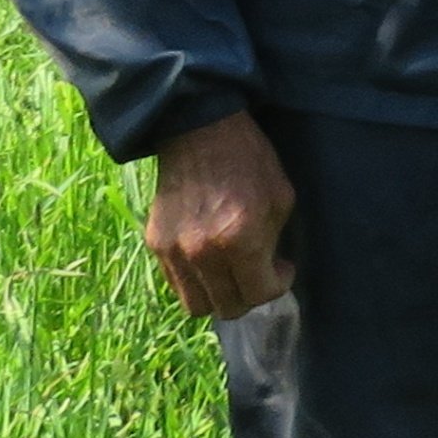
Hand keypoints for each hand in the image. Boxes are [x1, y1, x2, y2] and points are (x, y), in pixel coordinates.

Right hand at [144, 109, 297, 323]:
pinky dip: (196, 281)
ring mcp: (175, 251)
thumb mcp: (280, 197)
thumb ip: (275, 242)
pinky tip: (210, 259)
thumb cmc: (249, 158)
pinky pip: (177, 284)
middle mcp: (203, 253)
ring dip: (219, 296)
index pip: (260, 294)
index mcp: (240, 240)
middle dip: (250, 295)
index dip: (278, 284)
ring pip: (197, 305)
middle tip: (258, 271)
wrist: (198, 129)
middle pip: (228, 307)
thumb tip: (271, 268)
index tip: (282, 267)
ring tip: (232, 272)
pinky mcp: (155, 244)